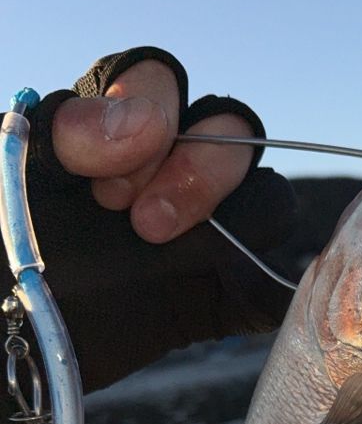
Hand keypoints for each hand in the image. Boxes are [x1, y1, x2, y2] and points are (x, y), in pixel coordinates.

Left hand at [13, 47, 296, 392]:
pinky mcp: (215, 299)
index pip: (162, 82)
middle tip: (140, 222)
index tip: (105, 174)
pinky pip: (272, 282)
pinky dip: (270, 284)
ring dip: (236, 219)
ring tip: (163, 248)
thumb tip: (153, 126)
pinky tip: (235, 288)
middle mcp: (165, 173)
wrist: (2, 341)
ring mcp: (199, 236)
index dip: (147, 110)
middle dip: (197, 168)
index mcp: (111, 130)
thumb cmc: (1, 247)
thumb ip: (75, 130)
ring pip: (267, 198)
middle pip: (232, 132)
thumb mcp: (18, 170)